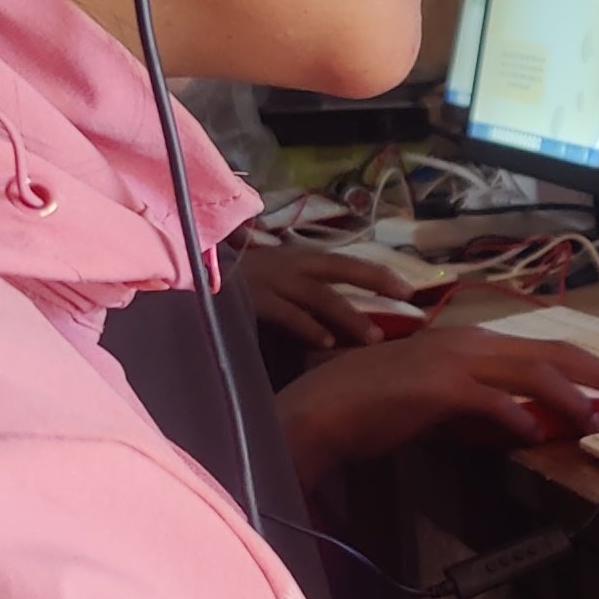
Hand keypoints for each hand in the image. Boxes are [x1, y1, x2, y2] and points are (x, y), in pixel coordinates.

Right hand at [242, 238, 416, 349]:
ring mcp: (272, 281)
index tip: (409, 288)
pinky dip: (308, 327)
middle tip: (409, 300)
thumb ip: (296, 288)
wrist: (189, 275)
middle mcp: (289, 265)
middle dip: (376, 281)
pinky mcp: (253, 300)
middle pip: (342, 269)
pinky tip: (327, 341)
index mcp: (295, 258)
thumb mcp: (268, 275)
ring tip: (374, 337)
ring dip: (349, 316)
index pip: (345, 262)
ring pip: (320, 296)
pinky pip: (287, 314)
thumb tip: (329, 315)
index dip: (377, 273)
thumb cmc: (232, 279)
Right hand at [273, 323, 598, 489]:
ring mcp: (455, 362)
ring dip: (572, 396)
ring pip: (531, 372)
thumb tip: (525, 423)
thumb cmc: (379, 407)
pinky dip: (518, 417)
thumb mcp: (443, 402)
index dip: (590, 366)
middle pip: (553, 353)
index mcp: (474, 344)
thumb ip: (484, 406)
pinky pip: (490, 400)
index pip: (546, 350)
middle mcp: (471, 343)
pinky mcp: (438, 387)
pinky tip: (536, 435)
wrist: (324, 407)